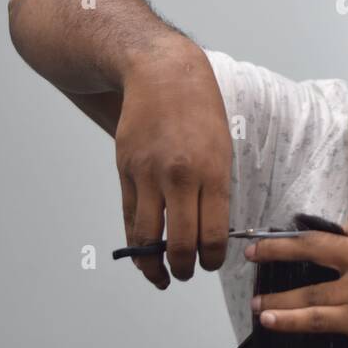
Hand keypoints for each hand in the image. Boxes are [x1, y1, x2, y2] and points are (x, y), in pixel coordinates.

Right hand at [115, 40, 231, 288]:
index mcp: (212, 171)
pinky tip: (143, 251)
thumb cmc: (199, 108)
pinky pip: (129, 216)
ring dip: (153, 264)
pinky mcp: (125, 170)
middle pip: (179, 242)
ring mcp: (148, 174)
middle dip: (183, 268)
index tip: (212, 264)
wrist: (160, 72)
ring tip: (161, 274)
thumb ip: (217, 188)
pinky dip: (135, 239)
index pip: (213, 233)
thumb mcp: (223, 146)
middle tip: (186, 274)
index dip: (212, 259)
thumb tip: (213, 230)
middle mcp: (179, 176)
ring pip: (147, 236)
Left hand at [245, 220, 347, 347]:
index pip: (336, 230)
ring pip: (309, 291)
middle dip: (276, 249)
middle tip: (252, 252)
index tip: (283, 240)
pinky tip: (270, 320)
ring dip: (277, 296)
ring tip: (256, 300)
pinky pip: (315, 319)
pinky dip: (289, 320)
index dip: (306, 236)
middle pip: (312, 249)